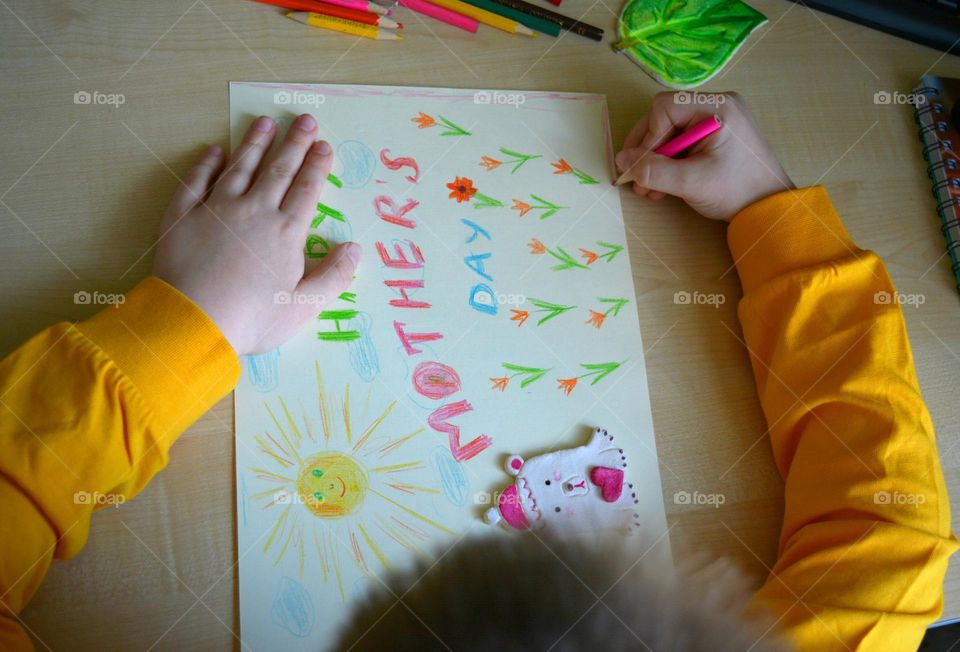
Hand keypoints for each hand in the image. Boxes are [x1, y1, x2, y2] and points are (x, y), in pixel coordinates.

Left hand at [152, 114, 360, 354]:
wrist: (193, 321)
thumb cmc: (253, 319)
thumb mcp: (303, 307)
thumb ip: (333, 277)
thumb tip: (354, 249)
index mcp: (286, 232)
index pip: (307, 190)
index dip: (317, 166)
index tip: (323, 145)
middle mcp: (255, 211)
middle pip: (278, 170)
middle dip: (294, 143)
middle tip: (303, 119)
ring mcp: (217, 209)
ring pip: (240, 168)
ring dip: (254, 144)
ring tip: (264, 122)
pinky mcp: (183, 215)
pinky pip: (196, 181)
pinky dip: (206, 164)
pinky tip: (214, 151)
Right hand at [615, 92, 794, 221]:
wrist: (769, 208)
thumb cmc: (736, 191)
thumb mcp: (691, 182)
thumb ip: (654, 170)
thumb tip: (621, 161)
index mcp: (716, 107)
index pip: (665, 108)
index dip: (648, 136)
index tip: (643, 166)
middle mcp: (717, 106)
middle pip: (665, 118)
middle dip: (648, 151)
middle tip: (637, 179)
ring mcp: (717, 120)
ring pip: (670, 132)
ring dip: (655, 161)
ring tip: (649, 189)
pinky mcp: (716, 136)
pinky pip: (682, 142)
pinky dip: (669, 162)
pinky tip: (663, 185)